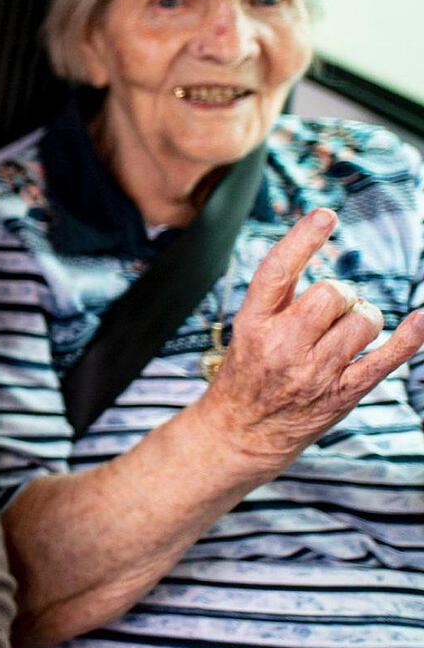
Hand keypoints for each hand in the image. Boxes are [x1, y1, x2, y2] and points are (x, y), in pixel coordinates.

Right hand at [193, 208, 423, 476]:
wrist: (242, 431)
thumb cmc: (248, 372)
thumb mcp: (248, 330)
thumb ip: (280, 297)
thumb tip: (315, 250)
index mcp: (253, 323)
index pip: (277, 272)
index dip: (302, 240)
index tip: (325, 216)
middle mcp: (282, 346)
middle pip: (331, 293)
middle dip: (341, 293)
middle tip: (331, 309)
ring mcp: (314, 372)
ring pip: (363, 320)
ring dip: (363, 316)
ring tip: (347, 330)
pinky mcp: (343, 392)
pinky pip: (385, 358)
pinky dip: (410, 337)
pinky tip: (422, 319)